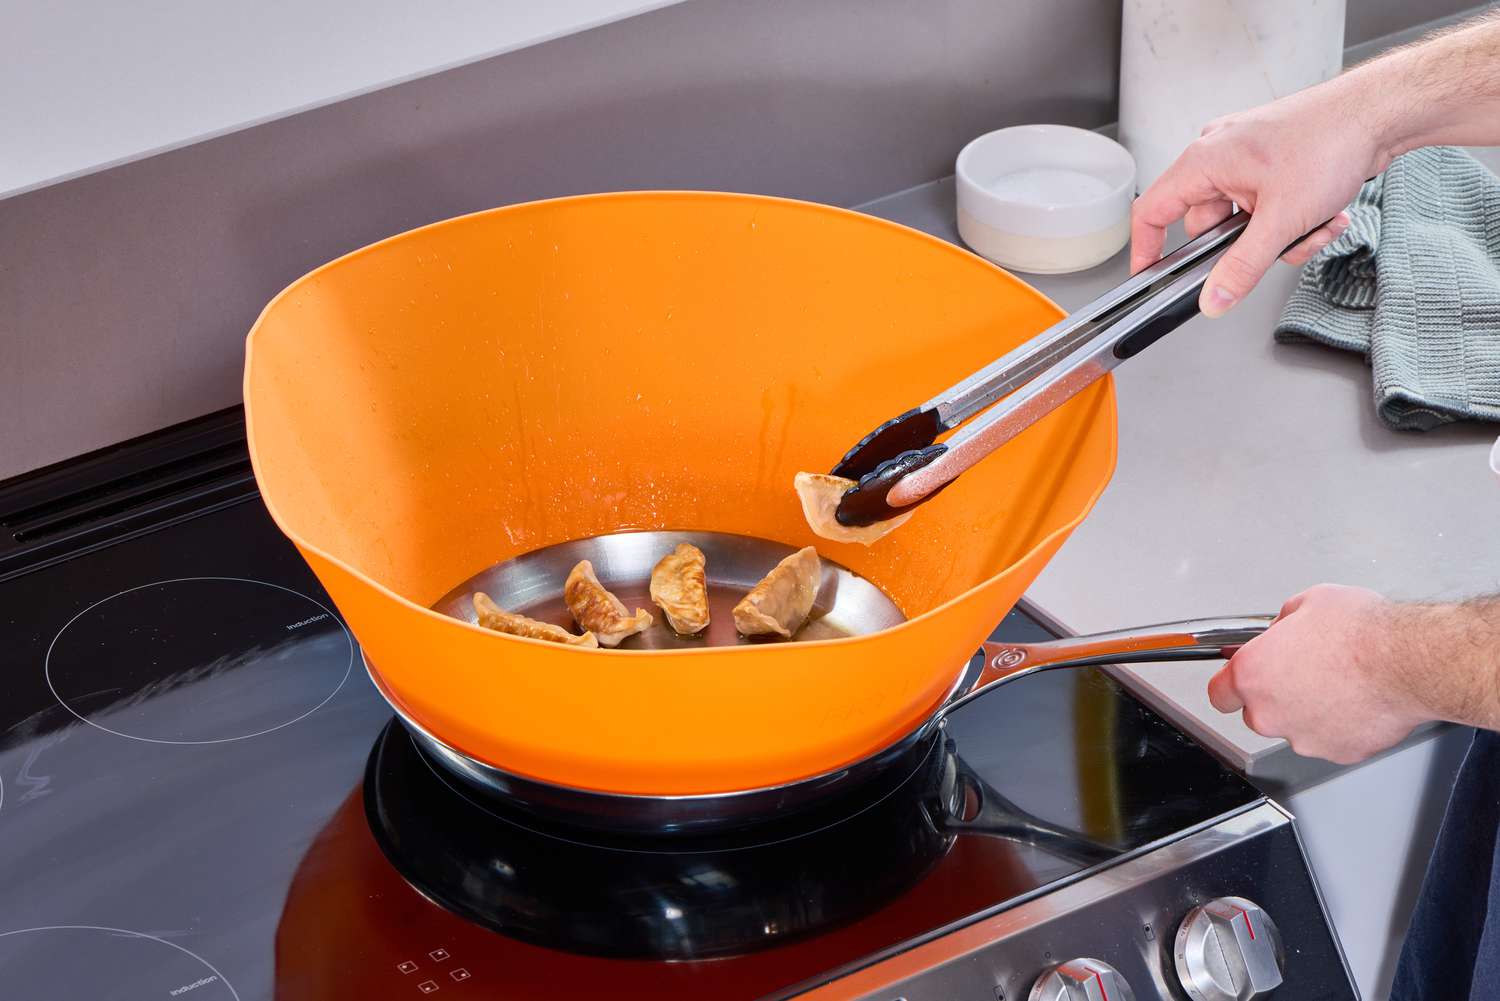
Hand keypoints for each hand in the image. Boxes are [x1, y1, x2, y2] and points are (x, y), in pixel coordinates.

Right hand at [1130, 78, 1385, 316]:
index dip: (1145, 249)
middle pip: (1208, 224)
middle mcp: (1218, 154)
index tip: (1149, 277)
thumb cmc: (1330, 141)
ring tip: (1316, 225)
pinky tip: (1325, 214)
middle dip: (1248, 247)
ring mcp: (1246, 157)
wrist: (1381, 112)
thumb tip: (1213, 299)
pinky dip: (1293, 219)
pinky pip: (1266, 206)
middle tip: (1279, 248)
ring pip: (1244, 220)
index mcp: (1203, 161)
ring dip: (1280, 235)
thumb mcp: (1281, 220)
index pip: (1152, 211)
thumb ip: (1242, 267)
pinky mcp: (1271, 161)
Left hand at [1207, 584, 1426, 764]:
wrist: (1407, 661)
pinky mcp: (1338, 752)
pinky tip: (1358, 701)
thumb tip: (1282, 631)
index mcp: (1252, 674)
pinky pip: (1331, 739)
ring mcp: (1303, 737)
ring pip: (1296, 728)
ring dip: (1310, 712)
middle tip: (1305, 673)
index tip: (1241, 682)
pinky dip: (1341, 725)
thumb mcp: (1306, 604)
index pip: (1220, 693)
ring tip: (1339, 684)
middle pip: (1258, 713)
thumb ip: (1281, 625)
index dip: (1232, 686)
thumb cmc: (1360, 632)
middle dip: (1276, 697)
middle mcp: (1270, 712)